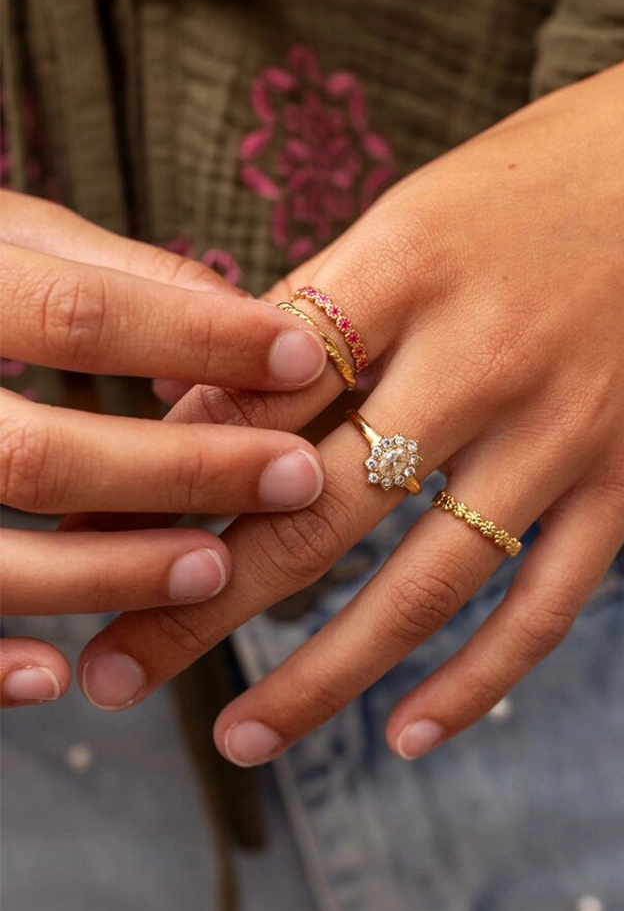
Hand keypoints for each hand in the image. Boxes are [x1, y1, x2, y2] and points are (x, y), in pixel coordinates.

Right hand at [0, 192, 327, 706]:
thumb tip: (240, 319)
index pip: (81, 316)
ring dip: (110, 574)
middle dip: (182, 472)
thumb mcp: (5, 236)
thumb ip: (115, 273)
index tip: (306, 361)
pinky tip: (58, 675)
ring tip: (216, 570)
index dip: (202, 340)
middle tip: (295, 477)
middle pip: (42, 454)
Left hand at [74, 51, 623, 757]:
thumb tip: (214, 401)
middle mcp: (481, 354)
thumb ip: (323, 309)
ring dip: (318, 675)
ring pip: (422, 584)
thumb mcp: (421, 210)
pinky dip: (476, 681)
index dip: (175, 472)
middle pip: (314, 509)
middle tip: (124, 670)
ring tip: (241, 736)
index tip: (116, 534)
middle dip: (203, 601)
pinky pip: (544, 602)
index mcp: (407, 264)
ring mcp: (562, 427)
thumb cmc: (554, 175)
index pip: (260, 394)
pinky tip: (408, 733)